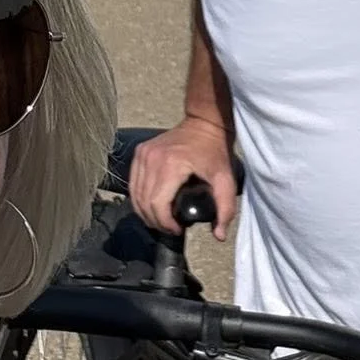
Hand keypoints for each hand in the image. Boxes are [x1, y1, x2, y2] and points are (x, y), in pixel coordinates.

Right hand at [129, 120, 237, 240]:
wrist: (205, 123)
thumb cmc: (215, 151)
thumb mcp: (226, 180)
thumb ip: (225, 209)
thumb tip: (219, 235)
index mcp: (171, 166)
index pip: (157, 204)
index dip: (165, 223)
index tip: (178, 229)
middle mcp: (152, 159)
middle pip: (144, 202)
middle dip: (156, 221)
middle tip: (171, 228)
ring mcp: (143, 154)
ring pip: (135, 194)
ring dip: (146, 212)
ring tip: (162, 220)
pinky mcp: (140, 152)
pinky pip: (133, 183)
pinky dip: (140, 198)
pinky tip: (152, 206)